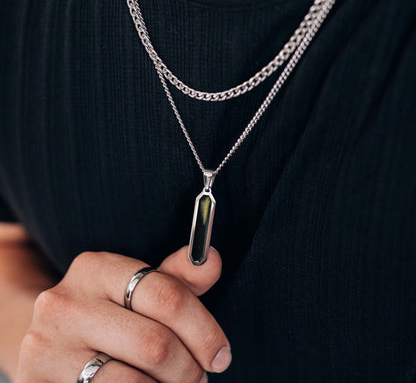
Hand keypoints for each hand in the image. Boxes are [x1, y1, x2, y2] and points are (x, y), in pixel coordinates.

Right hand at [15, 246, 230, 381]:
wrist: (48, 342)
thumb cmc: (109, 314)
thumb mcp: (139, 290)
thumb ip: (178, 278)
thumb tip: (212, 260)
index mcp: (95, 267)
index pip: (167, 296)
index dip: (204, 330)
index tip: (220, 354)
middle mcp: (65, 302)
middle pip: (155, 343)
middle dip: (189, 368)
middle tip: (198, 377)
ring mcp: (48, 346)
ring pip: (135, 382)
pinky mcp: (39, 382)